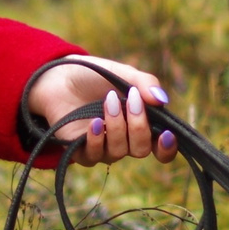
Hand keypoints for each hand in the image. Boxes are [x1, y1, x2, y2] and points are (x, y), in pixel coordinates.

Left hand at [25, 56, 178, 166]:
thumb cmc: (96, 75)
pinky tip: (95, 122)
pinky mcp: (81, 151)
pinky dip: (97, 139)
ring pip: (119, 152)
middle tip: (131, 99)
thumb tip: (162, 99)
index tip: (167, 134)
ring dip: (116, 126)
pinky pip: (94, 156)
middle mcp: (125, 140)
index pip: (160, 148)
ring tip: (108, 100)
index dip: (167, 148)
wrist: (61, 75)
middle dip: (139, 126)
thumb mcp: (124, 73)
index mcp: (140, 123)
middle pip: (142, 150)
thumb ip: (145, 84)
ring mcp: (103, 147)